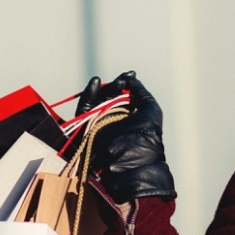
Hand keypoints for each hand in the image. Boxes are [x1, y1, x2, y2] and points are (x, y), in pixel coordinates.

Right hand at [75, 71, 175, 202]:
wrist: (132, 160)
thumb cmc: (146, 135)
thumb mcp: (150, 109)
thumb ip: (141, 92)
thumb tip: (131, 79)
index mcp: (129, 117)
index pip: (123, 96)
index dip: (125, 83)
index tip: (130, 75)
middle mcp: (114, 120)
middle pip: (109, 96)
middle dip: (116, 86)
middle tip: (123, 81)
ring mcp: (100, 124)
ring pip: (97, 101)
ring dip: (105, 89)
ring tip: (116, 83)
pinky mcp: (86, 128)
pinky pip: (84, 109)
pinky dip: (88, 95)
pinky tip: (96, 82)